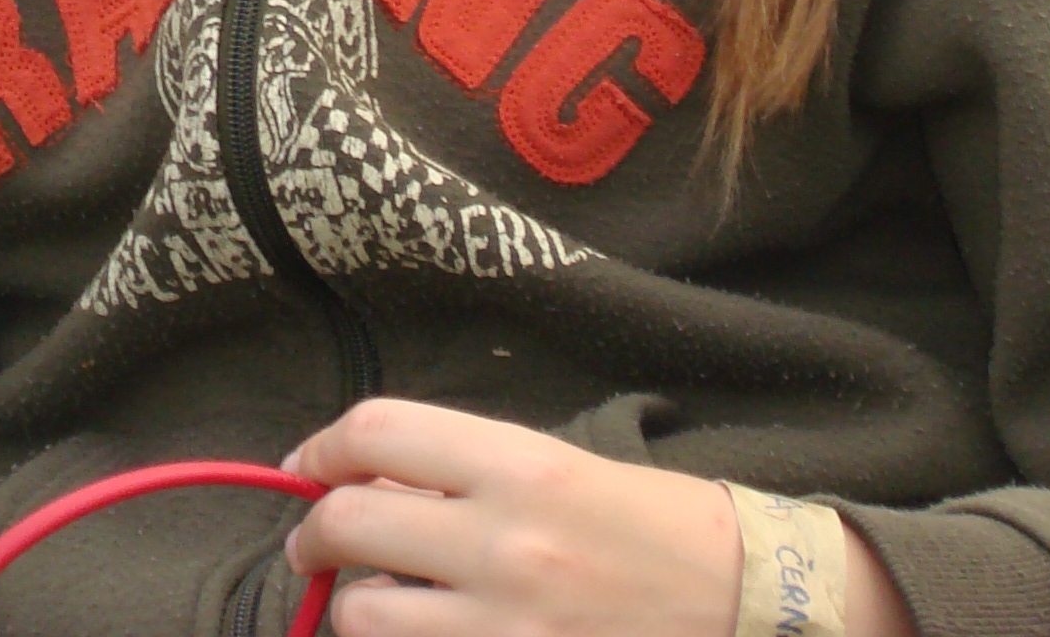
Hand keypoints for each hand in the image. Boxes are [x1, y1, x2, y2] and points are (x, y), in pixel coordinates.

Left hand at [282, 402, 918, 636]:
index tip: (309, 466)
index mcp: (518, 463)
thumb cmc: (642, 523)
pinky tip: (421, 635)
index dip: (322, 447)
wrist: (740, 600)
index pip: (376, 432)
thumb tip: (361, 479)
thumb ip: (458, 470)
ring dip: (354, 609)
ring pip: (364, 617)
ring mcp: (508, 626)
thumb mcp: (554, 466)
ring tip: (374, 604)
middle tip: (315, 545)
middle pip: (349, 523)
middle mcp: (504, 541)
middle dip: (314, 535)